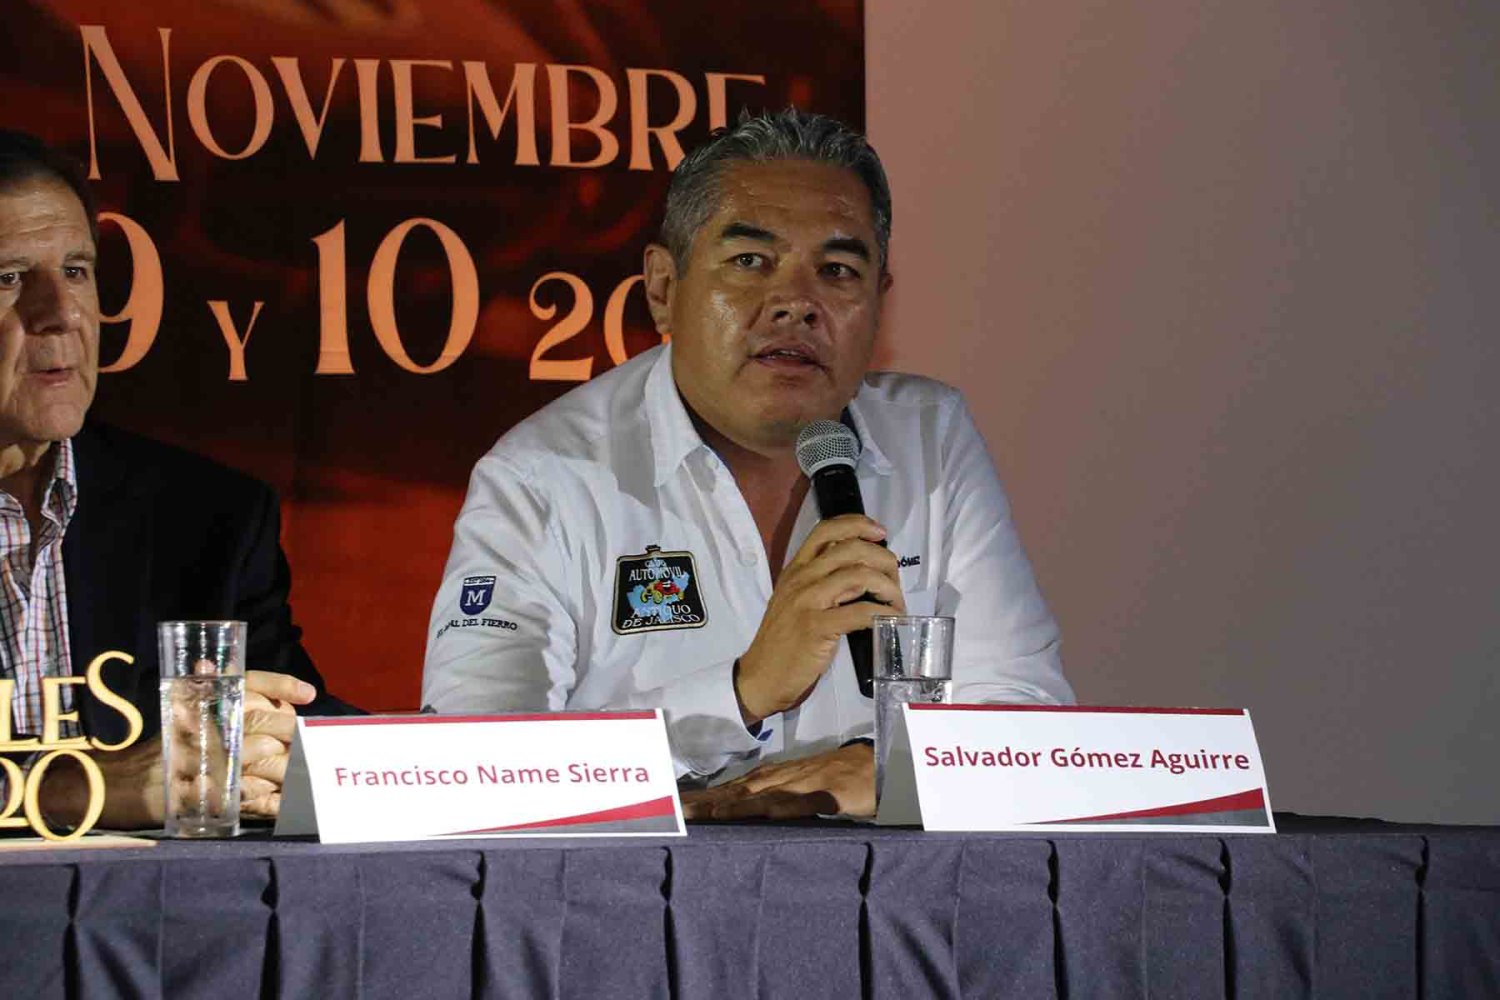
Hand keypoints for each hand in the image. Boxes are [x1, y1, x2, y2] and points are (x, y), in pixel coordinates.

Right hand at [36, 670, 316, 828]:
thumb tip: (210, 664)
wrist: (120, 785)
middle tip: (316, 740)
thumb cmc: (159, 748)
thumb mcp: (179, 712)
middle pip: (265, 722)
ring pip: (265, 761)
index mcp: (204, 705)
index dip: (281, 684)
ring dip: (291, 768)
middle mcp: (211, 730)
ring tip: (310, 772)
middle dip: (294, 732)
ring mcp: (212, 764)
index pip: (249, 682)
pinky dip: (277, 802)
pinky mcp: (211, 796)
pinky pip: (254, 799)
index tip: (310, 693)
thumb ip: (204, 694)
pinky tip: (294, 803)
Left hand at [681, 742, 874, 819]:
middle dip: (705, 802)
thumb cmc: (841, 778)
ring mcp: (803, 785)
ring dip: (729, 805)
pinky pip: (796, 803)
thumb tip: (751, 812)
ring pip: (759, 795)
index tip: (678, 807)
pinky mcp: (827, 795)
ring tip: (701, 815)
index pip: (733, 788)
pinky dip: (773, 808)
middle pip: (737, 791)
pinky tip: (755, 814)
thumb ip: (780, 799)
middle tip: (676, 812)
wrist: (879, 766)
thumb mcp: (805, 788)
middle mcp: (783, 778)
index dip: (705, 797)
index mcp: (777, 778)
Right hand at [735, 514, 903, 723]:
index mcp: (796, 569)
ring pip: (859, 576)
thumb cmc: (783, 640)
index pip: (826, 530)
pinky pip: (860, 612)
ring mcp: (807, 602)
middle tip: (895, 581)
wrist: (760, 675)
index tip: (880, 533)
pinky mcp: (817, 627)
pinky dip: (883, 613)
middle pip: (851, 548)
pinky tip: (890, 620)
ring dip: (888, 588)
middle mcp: (801, 578)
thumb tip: (861, 571)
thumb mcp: (795, 600)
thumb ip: (820, 581)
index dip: (858, 524)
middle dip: (884, 560)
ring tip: (896, 604)